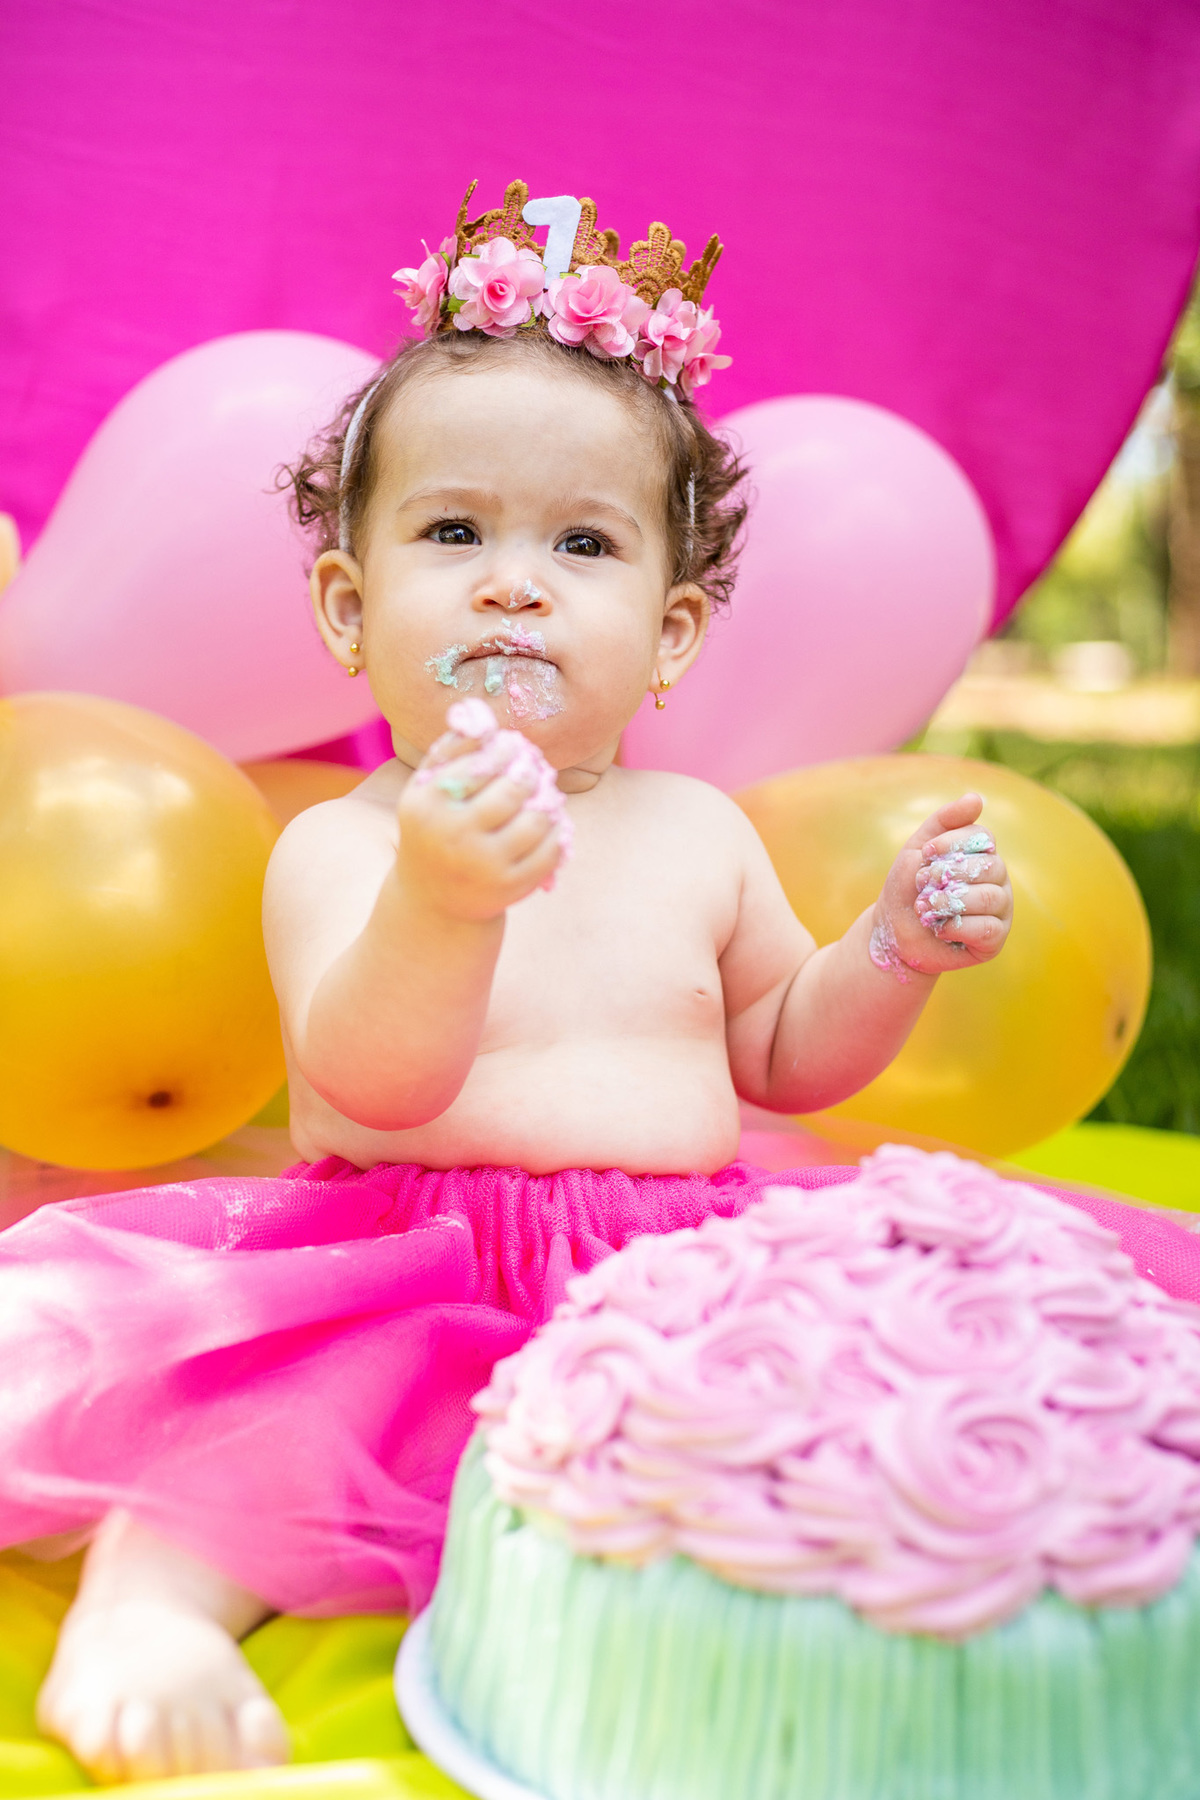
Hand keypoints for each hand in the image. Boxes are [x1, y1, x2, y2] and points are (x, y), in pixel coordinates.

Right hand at [397, 720, 564, 921]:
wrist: (433, 899)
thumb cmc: (434, 827)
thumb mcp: (426, 789)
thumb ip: (451, 748)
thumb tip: (479, 712)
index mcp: (429, 804)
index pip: (481, 763)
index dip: (507, 749)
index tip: (516, 746)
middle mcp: (454, 835)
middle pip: (513, 789)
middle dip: (531, 772)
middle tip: (536, 768)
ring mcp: (484, 864)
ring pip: (537, 820)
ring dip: (548, 801)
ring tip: (545, 793)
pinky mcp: (509, 887)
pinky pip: (549, 850)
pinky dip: (556, 831)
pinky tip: (549, 822)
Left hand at [872, 793, 1012, 978]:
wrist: (894, 932)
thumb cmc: (908, 889)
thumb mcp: (919, 850)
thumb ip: (944, 822)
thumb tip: (977, 799)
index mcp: (983, 855)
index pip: (983, 837)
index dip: (952, 843)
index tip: (925, 854)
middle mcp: (998, 880)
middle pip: (992, 866)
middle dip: (949, 874)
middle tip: (922, 884)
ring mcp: (1000, 910)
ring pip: (990, 897)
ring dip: (950, 901)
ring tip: (926, 907)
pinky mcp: (994, 940)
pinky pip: (988, 929)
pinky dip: (957, 926)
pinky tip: (939, 928)